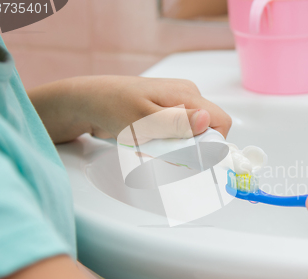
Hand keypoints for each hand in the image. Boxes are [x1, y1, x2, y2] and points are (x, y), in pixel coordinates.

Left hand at [28, 76, 231, 143]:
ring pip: (194, 133)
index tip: (190, 156)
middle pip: (208, 129)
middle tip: (164, 151)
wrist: (87, 101)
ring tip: (152, 146)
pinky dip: (169, 142)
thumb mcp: (144, 119)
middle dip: (192, 147)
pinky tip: (150, 141)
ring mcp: (177, 103)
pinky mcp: (167, 111)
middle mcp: (187, 95)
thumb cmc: (112, 107)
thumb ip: (176, 122)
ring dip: (178, 146)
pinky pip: (180, 132)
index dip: (212, 143)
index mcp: (187, 93)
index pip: (221, 121)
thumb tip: (207, 120)